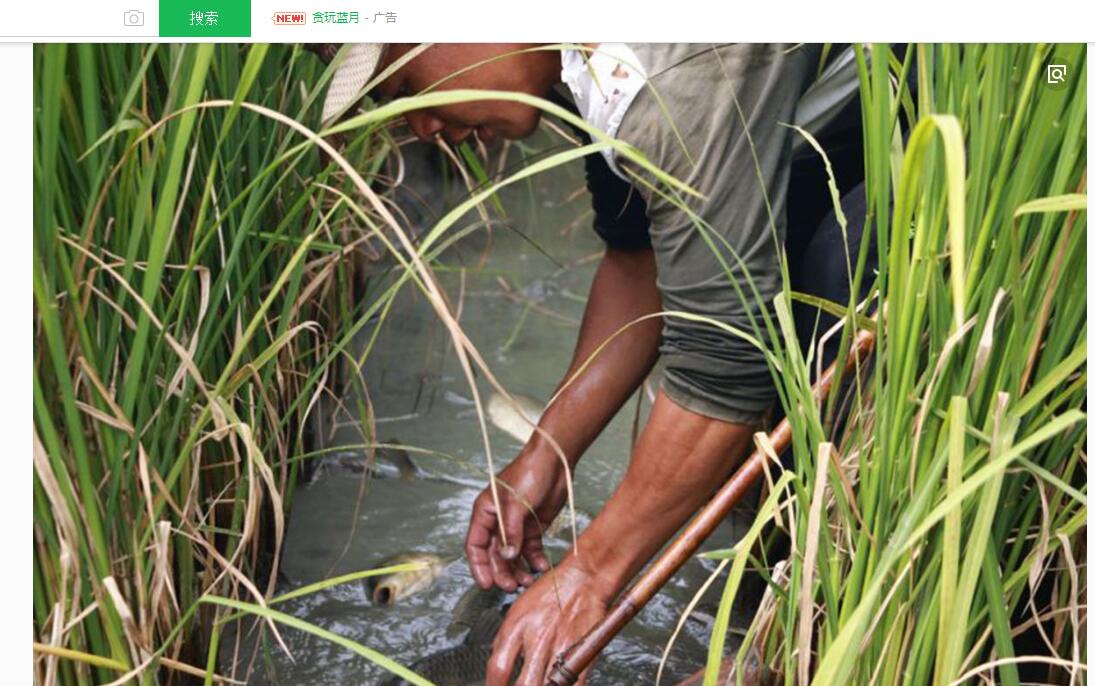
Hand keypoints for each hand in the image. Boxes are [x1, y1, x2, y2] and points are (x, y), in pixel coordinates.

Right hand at [465, 452, 568, 591]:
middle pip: (495, 555)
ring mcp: (516, 526)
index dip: (479, 566)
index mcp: (485, 513)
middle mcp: (498, 522)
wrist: (555, 462)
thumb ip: (511, 532)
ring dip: (518, 570)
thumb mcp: (516, 504)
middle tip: (512, 586)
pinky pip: (531, 550)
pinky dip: (535, 560)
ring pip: (513, 556)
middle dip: (502, 572)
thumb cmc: (529, 474)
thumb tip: (507, 556)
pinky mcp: (533, 527)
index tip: (487, 584)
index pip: (475, 545)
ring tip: (528, 581)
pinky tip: (542, 567)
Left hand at [487, 560, 610, 685]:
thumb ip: (506, 637)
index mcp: (518, 626)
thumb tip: (497, 659)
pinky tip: (559, 685)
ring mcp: (561, 647)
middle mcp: (538, 638)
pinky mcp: (583, 652)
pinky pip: (573, 684)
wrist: (584, 578)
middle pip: (523, 685)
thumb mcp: (519, 608)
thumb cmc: (553, 590)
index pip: (499, 667)